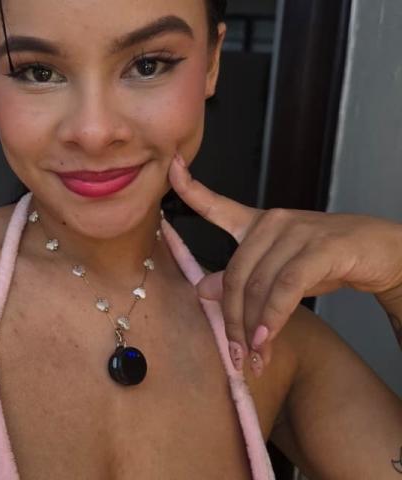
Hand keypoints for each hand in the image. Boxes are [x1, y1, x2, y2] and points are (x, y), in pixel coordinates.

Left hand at [168, 153, 401, 375]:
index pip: (216, 204)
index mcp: (257, 224)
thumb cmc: (325, 261)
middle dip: (233, 319)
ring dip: (254, 327)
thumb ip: (240, 279)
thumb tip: (201, 289)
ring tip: (255, 355)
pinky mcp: (321, 247)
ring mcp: (297, 231)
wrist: (380, 254)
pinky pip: (287, 287)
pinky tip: (267, 337)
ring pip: (259, 285)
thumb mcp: (277, 272)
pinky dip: (274, 316)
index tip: (172, 167)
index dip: (190, 187)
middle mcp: (272, 222)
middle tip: (236, 353)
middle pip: (236, 274)